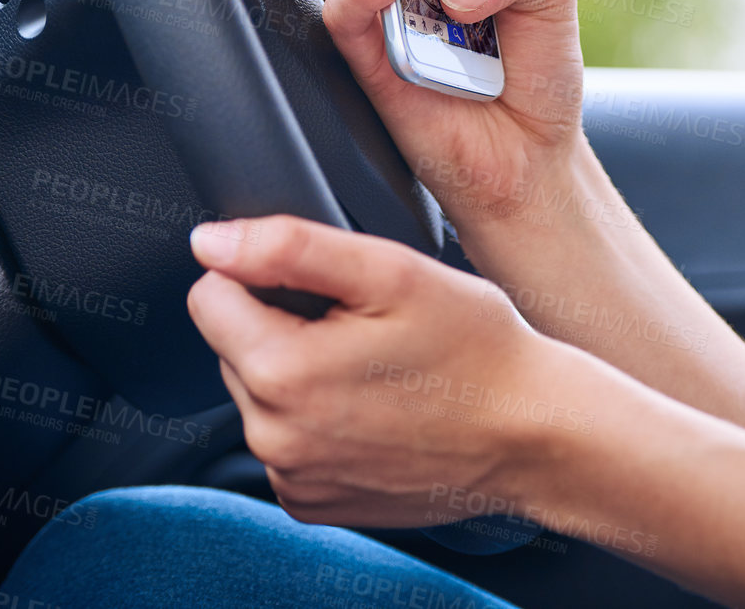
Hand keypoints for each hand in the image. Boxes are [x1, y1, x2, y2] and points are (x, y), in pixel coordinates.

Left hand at [187, 215, 744, 608]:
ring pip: (260, 392)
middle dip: (285, 323)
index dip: (263, 274)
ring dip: (301, 370)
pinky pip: (286, 440)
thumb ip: (289, 246)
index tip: (324, 286)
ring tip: (376, 365)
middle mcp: (272, 437)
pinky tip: (375, 407)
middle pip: (233, 345)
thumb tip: (210, 242)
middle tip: (363, 324)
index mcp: (281, 371)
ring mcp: (292, 476)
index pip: (208, 295)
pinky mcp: (313, 502)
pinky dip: (319, 419)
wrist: (535, 435)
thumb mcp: (392, 272)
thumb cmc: (478, 350)